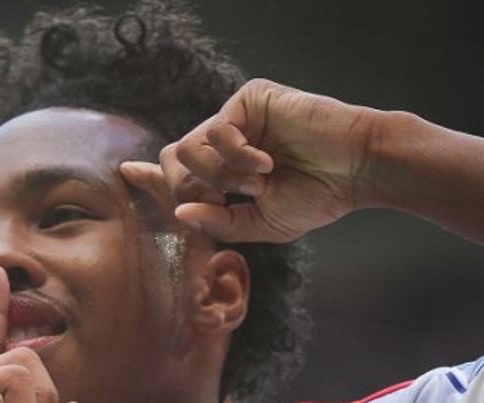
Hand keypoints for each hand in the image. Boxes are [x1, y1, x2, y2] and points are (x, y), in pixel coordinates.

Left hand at [120, 78, 381, 242]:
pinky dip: (238, 158)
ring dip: (218, 176)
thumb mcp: (260, 224)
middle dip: (189, 189)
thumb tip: (179, 214)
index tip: (126, 171)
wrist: (356, 170)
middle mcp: (226, 139)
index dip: (151, 173)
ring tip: (256, 181)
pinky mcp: (248, 98)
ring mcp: (236, 116)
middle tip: (228, 197)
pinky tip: (266, 165)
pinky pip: (215, 133)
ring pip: (185, 149)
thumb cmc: (317, 196)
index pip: (177, 169)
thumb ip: (219, 222)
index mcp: (226, 167)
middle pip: (171, 162)